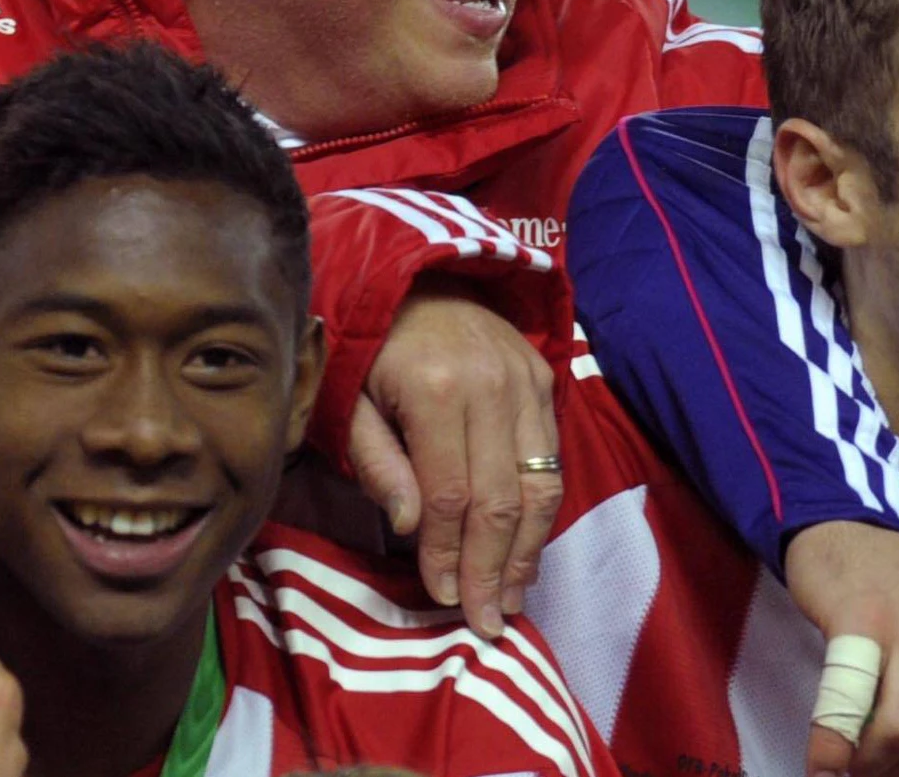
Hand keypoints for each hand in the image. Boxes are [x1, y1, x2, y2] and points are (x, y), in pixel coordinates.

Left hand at [349, 281, 560, 636]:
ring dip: (527, 551)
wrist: (413, 277)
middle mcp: (492, 385)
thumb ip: (376, 461)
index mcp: (436, 389)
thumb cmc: (366, 347)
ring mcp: (527, 380)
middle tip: (488, 621)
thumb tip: (412, 528)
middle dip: (492, 567)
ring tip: (511, 597)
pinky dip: (541, 512)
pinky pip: (553, 460)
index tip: (443, 598)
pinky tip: (525, 549)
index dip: (448, 552)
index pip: (450, 493)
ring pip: (539, 486)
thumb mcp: (346, 400)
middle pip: (501, 498)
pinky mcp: (545, 379)